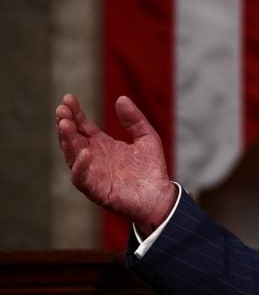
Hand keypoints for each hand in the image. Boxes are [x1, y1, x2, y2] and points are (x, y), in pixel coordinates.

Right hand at [55, 94, 177, 235]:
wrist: (160, 196)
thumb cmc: (151, 169)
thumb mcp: (147, 137)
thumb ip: (135, 119)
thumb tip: (122, 98)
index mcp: (102, 144)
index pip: (83, 126)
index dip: (75, 112)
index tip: (69, 98)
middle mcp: (93, 158)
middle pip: (73, 138)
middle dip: (65, 123)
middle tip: (61, 109)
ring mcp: (92, 173)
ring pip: (72, 156)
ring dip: (66, 141)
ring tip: (64, 124)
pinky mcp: (96, 190)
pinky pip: (81, 179)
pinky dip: (80, 166)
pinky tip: (85, 152)